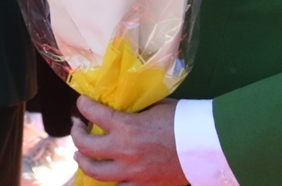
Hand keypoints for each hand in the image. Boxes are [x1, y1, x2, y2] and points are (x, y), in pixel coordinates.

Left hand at [71, 97, 185, 185]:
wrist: (205, 145)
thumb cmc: (182, 119)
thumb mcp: (153, 106)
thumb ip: (132, 110)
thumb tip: (117, 106)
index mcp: (127, 127)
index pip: (92, 113)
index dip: (83, 105)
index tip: (82, 103)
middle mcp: (125, 151)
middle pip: (85, 147)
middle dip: (76, 135)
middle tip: (78, 128)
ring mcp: (132, 172)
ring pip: (94, 172)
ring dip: (84, 162)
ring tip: (81, 156)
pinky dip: (108, 181)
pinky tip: (106, 175)